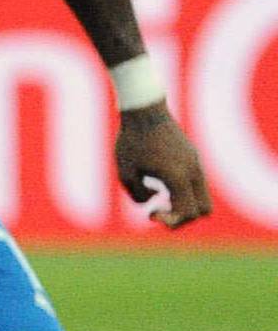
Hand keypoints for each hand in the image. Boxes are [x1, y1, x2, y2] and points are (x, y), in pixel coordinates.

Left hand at [115, 105, 211, 229]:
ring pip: (203, 197)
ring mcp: (196, 163)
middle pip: (204, 210)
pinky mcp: (193, 156)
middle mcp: (193, 171)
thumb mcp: (125, 172)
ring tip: (159, 195)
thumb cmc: (131, 140)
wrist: (144, 109)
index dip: (170, 221)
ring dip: (184, 204)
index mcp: (178, 177)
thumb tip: (152, 202)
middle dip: (182, 217)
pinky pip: (197, 184)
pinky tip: (160, 179)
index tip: (151, 213)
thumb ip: (137, 195)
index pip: (187, 213)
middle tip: (158, 210)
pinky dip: (184, 191)